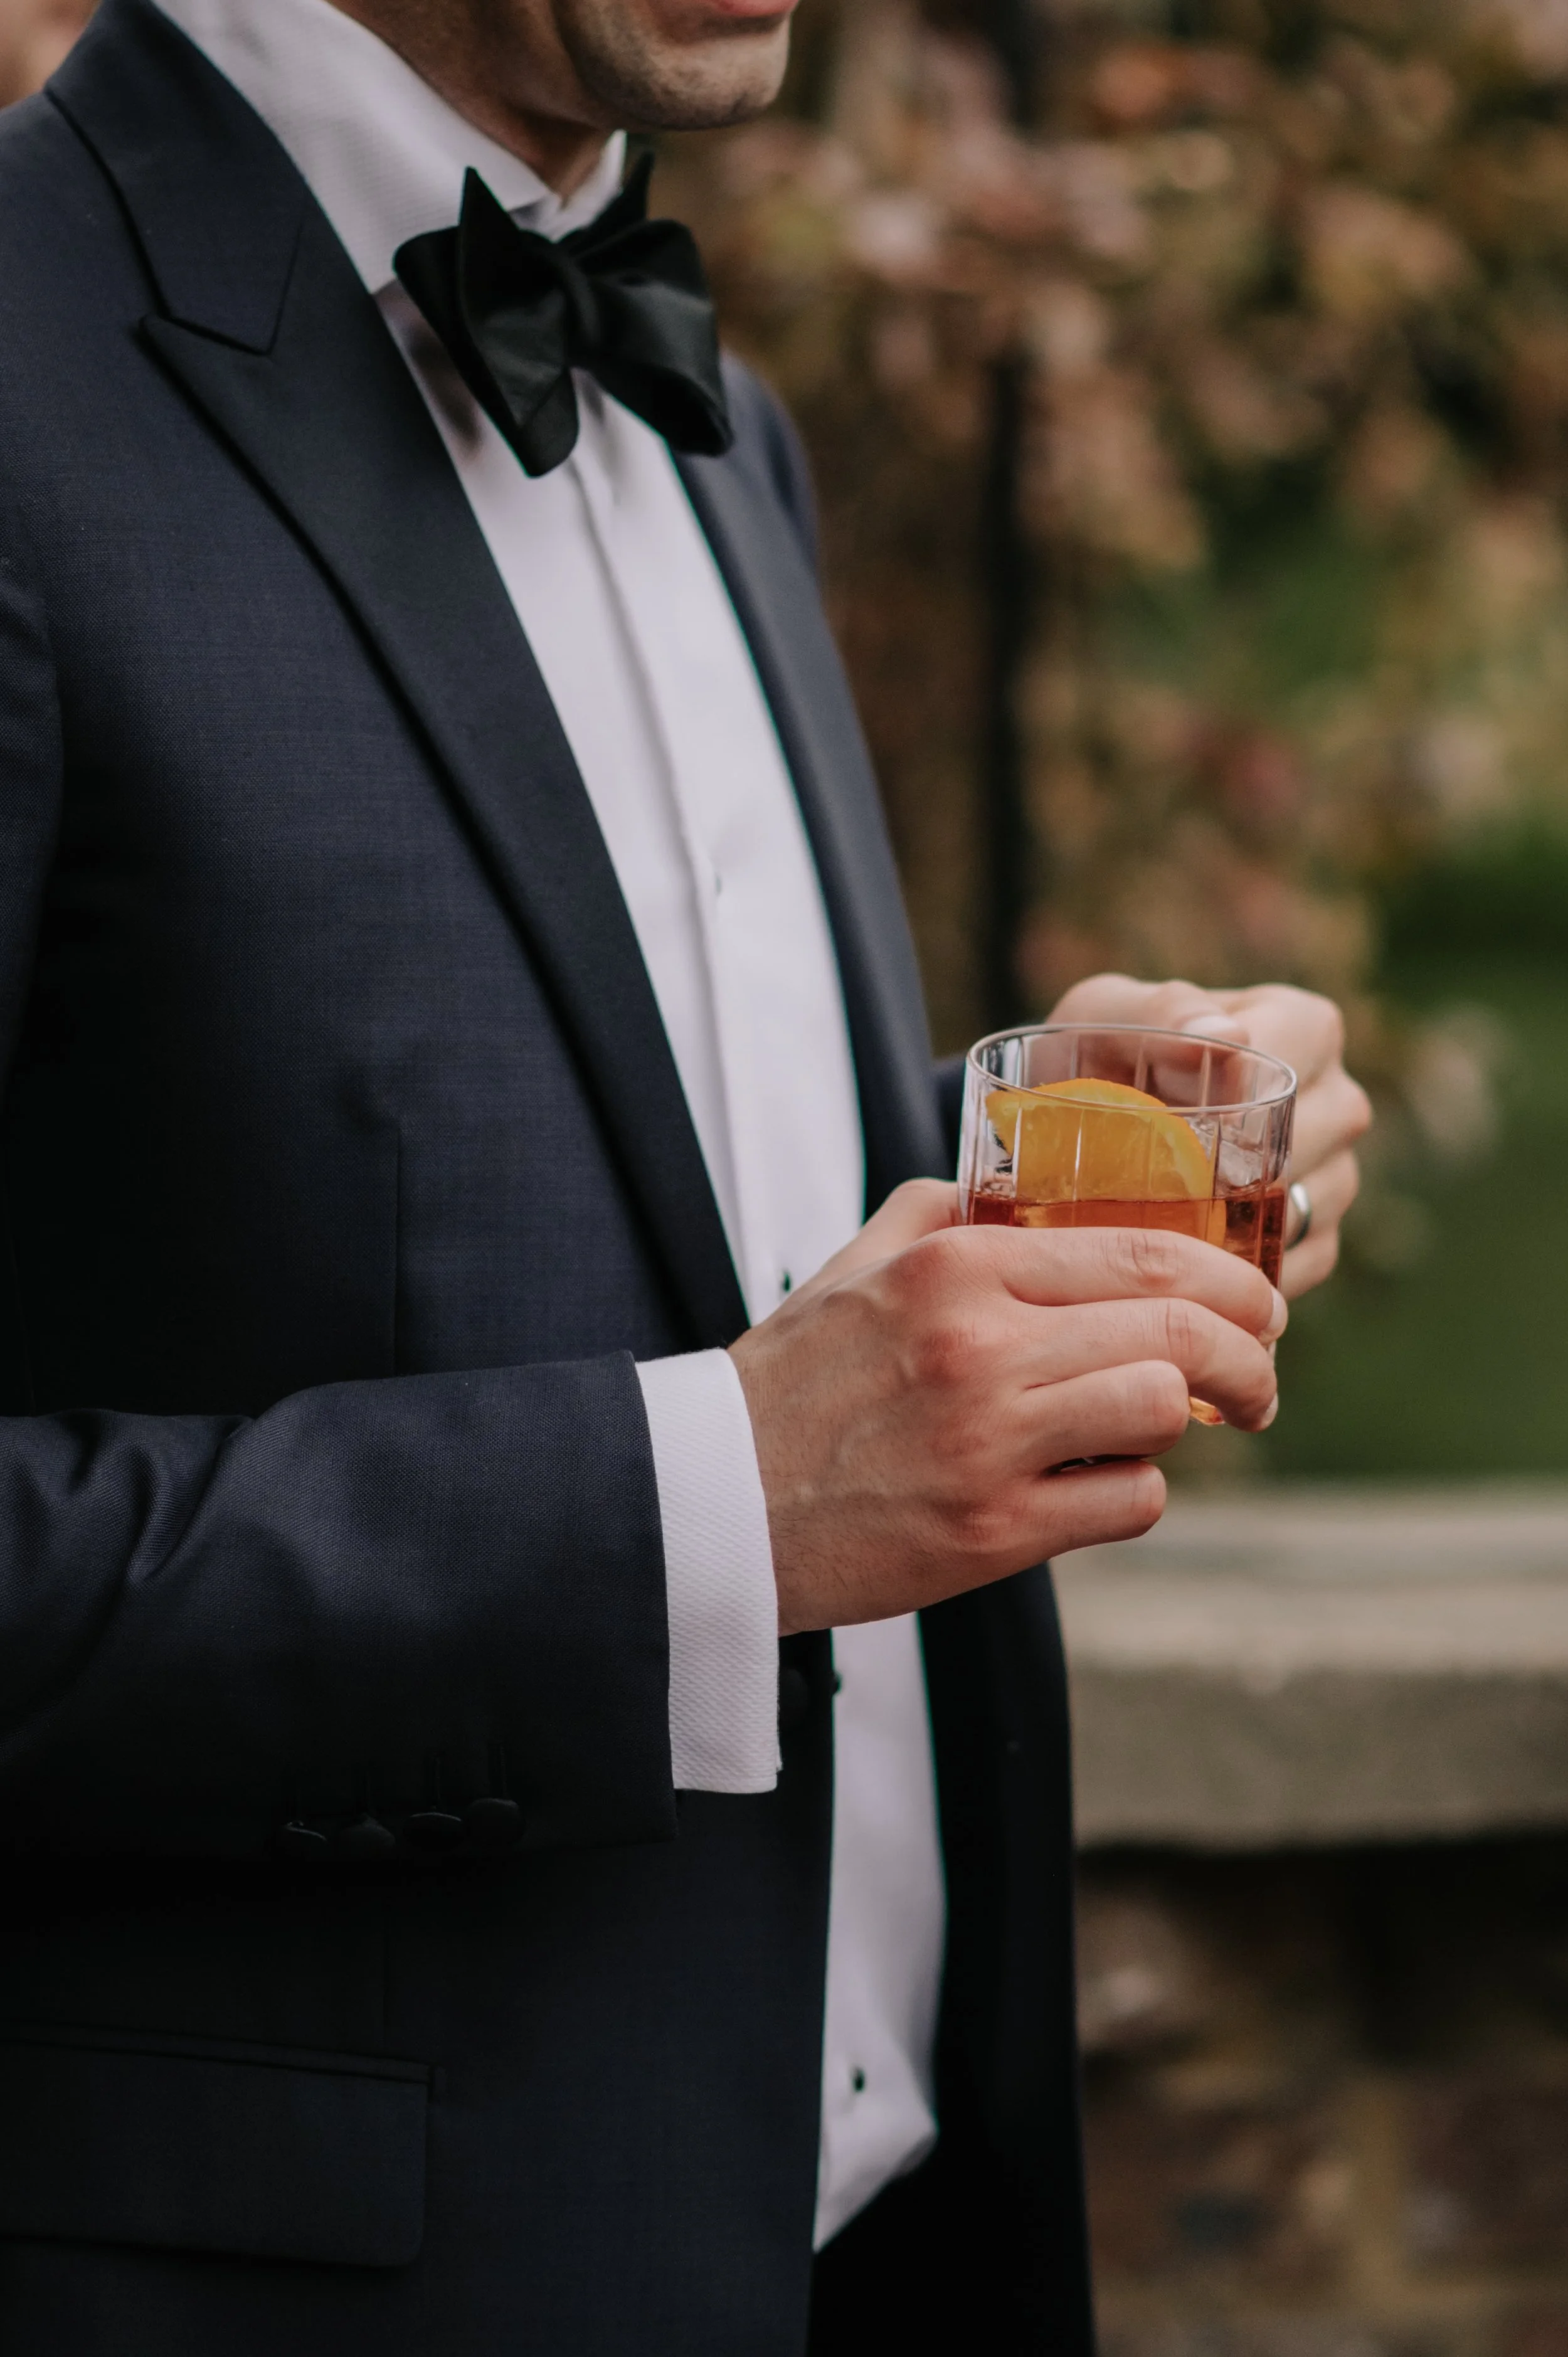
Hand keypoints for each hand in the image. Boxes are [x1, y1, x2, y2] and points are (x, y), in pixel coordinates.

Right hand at [730, 1181, 1283, 1635]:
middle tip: (1261, 1371)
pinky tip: (1111, 1480)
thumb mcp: (857, 1265)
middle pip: (1178, 1332)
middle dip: (1252, 1352)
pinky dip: (1139, 1491)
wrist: (712, 1501)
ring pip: (1163, 1411)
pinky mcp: (991, 1535)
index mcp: (955, 1270)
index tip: (1258, 1302)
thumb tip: (1031, 1197)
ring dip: (1196, 1420)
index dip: (1231, 1281)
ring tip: (1196, 1425)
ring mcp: (989, 1446)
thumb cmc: (792, 1380)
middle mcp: (979, 1348)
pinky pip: (1129, 1503)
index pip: (1145, 1256)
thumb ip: (948, 1217)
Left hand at [1047, 975, 1370, 1299]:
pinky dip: (1246, 1272)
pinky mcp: (1318, 1238)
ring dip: (1239, 1222)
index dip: (1237, 1094)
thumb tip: (1231, 1038)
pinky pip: (1301, 1262)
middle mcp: (1335, 1098)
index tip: (1174, 1123)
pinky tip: (1188, 1269)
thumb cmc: (1090, 1055)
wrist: (1068, 1130)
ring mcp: (1335, 1172)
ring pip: (1309, 1203)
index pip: (1295, 1057)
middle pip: (1313, 1138)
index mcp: (1302, 1026)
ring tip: (1167, 1225)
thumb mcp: (1104, 1015)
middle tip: (1163, 1185)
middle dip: (1236, 1165)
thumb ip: (1160, 1009)